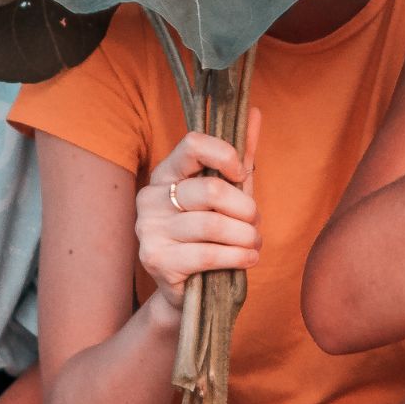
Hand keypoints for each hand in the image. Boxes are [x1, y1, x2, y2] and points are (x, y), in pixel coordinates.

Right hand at [134, 111, 262, 313]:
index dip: (225, 155)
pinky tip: (248, 258)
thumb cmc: (211, 235)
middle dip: (246, 210)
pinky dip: (238, 256)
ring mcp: (148, 229)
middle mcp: (150, 197)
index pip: (193, 144)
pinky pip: (208, 254)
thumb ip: (241, 155)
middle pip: (211, 190)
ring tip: (254, 243)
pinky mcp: (156, 259)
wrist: (189, 291)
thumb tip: (256, 112)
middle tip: (255, 223)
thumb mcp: (229, 193)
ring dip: (246, 236)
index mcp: (166, 173)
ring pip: (213, 225)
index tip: (242, 175)